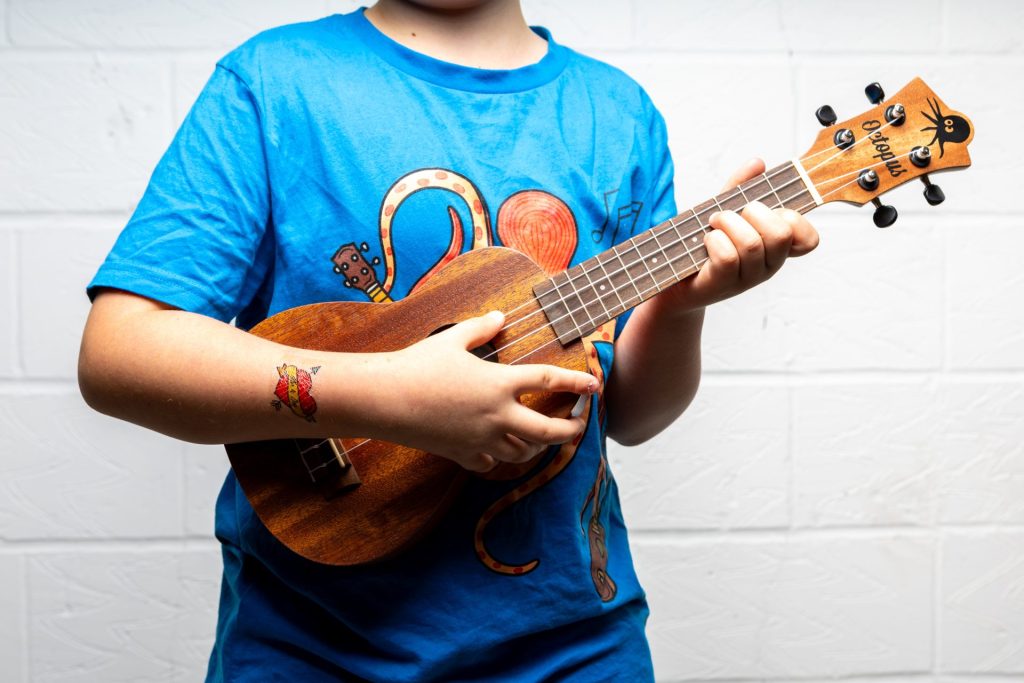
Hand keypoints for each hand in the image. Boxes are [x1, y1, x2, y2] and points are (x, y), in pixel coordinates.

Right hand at [376, 311, 594, 471]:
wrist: (385, 400)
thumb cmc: (418, 365)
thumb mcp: (452, 339)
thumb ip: (481, 328)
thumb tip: (499, 316)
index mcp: (499, 383)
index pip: (548, 382)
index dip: (576, 383)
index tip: (594, 385)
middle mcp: (497, 416)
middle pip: (549, 432)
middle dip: (571, 430)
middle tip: (580, 425)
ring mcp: (481, 440)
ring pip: (523, 452)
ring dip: (537, 445)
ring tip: (542, 437)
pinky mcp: (463, 455)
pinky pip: (491, 463)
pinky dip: (499, 457)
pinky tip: (498, 448)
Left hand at [658, 158, 819, 313]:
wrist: (674, 280)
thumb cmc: (703, 244)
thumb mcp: (725, 210)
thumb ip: (741, 187)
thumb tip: (758, 162)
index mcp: (775, 248)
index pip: (809, 240)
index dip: (797, 220)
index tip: (770, 208)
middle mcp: (766, 266)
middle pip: (781, 234)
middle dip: (754, 212)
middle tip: (731, 214)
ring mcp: (746, 279)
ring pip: (752, 244)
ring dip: (727, 223)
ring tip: (714, 222)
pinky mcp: (722, 285)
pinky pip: (727, 257)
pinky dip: (714, 240)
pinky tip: (707, 240)